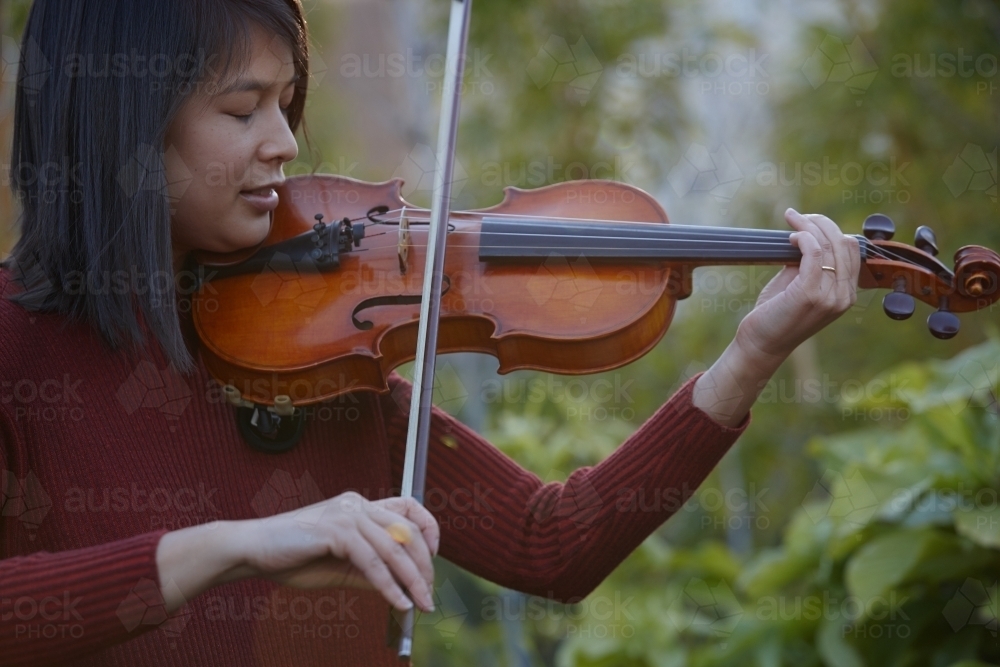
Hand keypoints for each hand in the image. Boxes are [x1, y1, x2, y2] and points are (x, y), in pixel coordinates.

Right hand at [235, 492, 438, 611]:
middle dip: (424, 565)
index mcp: (361, 506)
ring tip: (421, 604)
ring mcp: (347, 515)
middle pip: (408, 531)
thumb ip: (371, 570)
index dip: (429, 528)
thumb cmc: (294, 558)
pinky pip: (372, 562)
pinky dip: (389, 585)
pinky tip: (398, 602)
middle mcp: (358, 504)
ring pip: (394, 547)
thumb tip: (403, 588)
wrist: (252, 550)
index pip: (409, 506)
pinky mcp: (336, 531)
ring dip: (413, 579)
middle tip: (429, 594)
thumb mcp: (342, 565)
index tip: (435, 557)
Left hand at [735, 208, 859, 361]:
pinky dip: (804, 237)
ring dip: (809, 226)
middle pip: (844, 243)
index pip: (852, 250)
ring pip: (829, 245)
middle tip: (797, 216)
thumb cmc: (775, 314)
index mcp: (846, 294)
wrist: (761, 344)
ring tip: (791, 219)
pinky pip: (814, 253)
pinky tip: (790, 236)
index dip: (832, 229)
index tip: (809, 221)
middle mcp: (844, 296)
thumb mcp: (797, 284)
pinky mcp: (811, 294)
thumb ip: (807, 263)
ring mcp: (830, 296)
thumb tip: (806, 234)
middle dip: (821, 222)